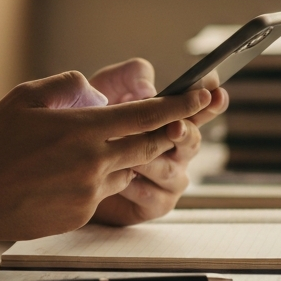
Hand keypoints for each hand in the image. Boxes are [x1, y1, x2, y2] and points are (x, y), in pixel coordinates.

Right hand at [0, 71, 211, 246]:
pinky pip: (102, 192)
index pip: (146, 116)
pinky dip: (96, 179)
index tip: (202, 95)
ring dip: (123, 158)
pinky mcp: (80, 214)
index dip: (180, 106)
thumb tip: (91, 87)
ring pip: (125, 170)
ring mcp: (89, 192)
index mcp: (83, 129)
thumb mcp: (24, 97)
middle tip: (177, 122)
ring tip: (87, 151)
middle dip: (165, 133)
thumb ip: (65, 85)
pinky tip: (64, 175)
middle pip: (148, 146)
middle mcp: (93, 163)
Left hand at [88, 59, 228, 224]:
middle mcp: (177, 149)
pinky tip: (118, 178)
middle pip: (192, 140)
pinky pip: (152, 195)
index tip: (215, 90)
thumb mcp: (108, 88)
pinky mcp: (154, 203)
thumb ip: (129, 76)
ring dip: (151, 160)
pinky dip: (135, 185)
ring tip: (130, 154)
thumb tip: (148, 88)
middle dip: (184, 132)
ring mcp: (169, 177)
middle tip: (174, 126)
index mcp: (173, 119)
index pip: (200, 108)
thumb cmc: (91, 120)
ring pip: (170, 170)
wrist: (65, 164)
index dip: (211, 101)